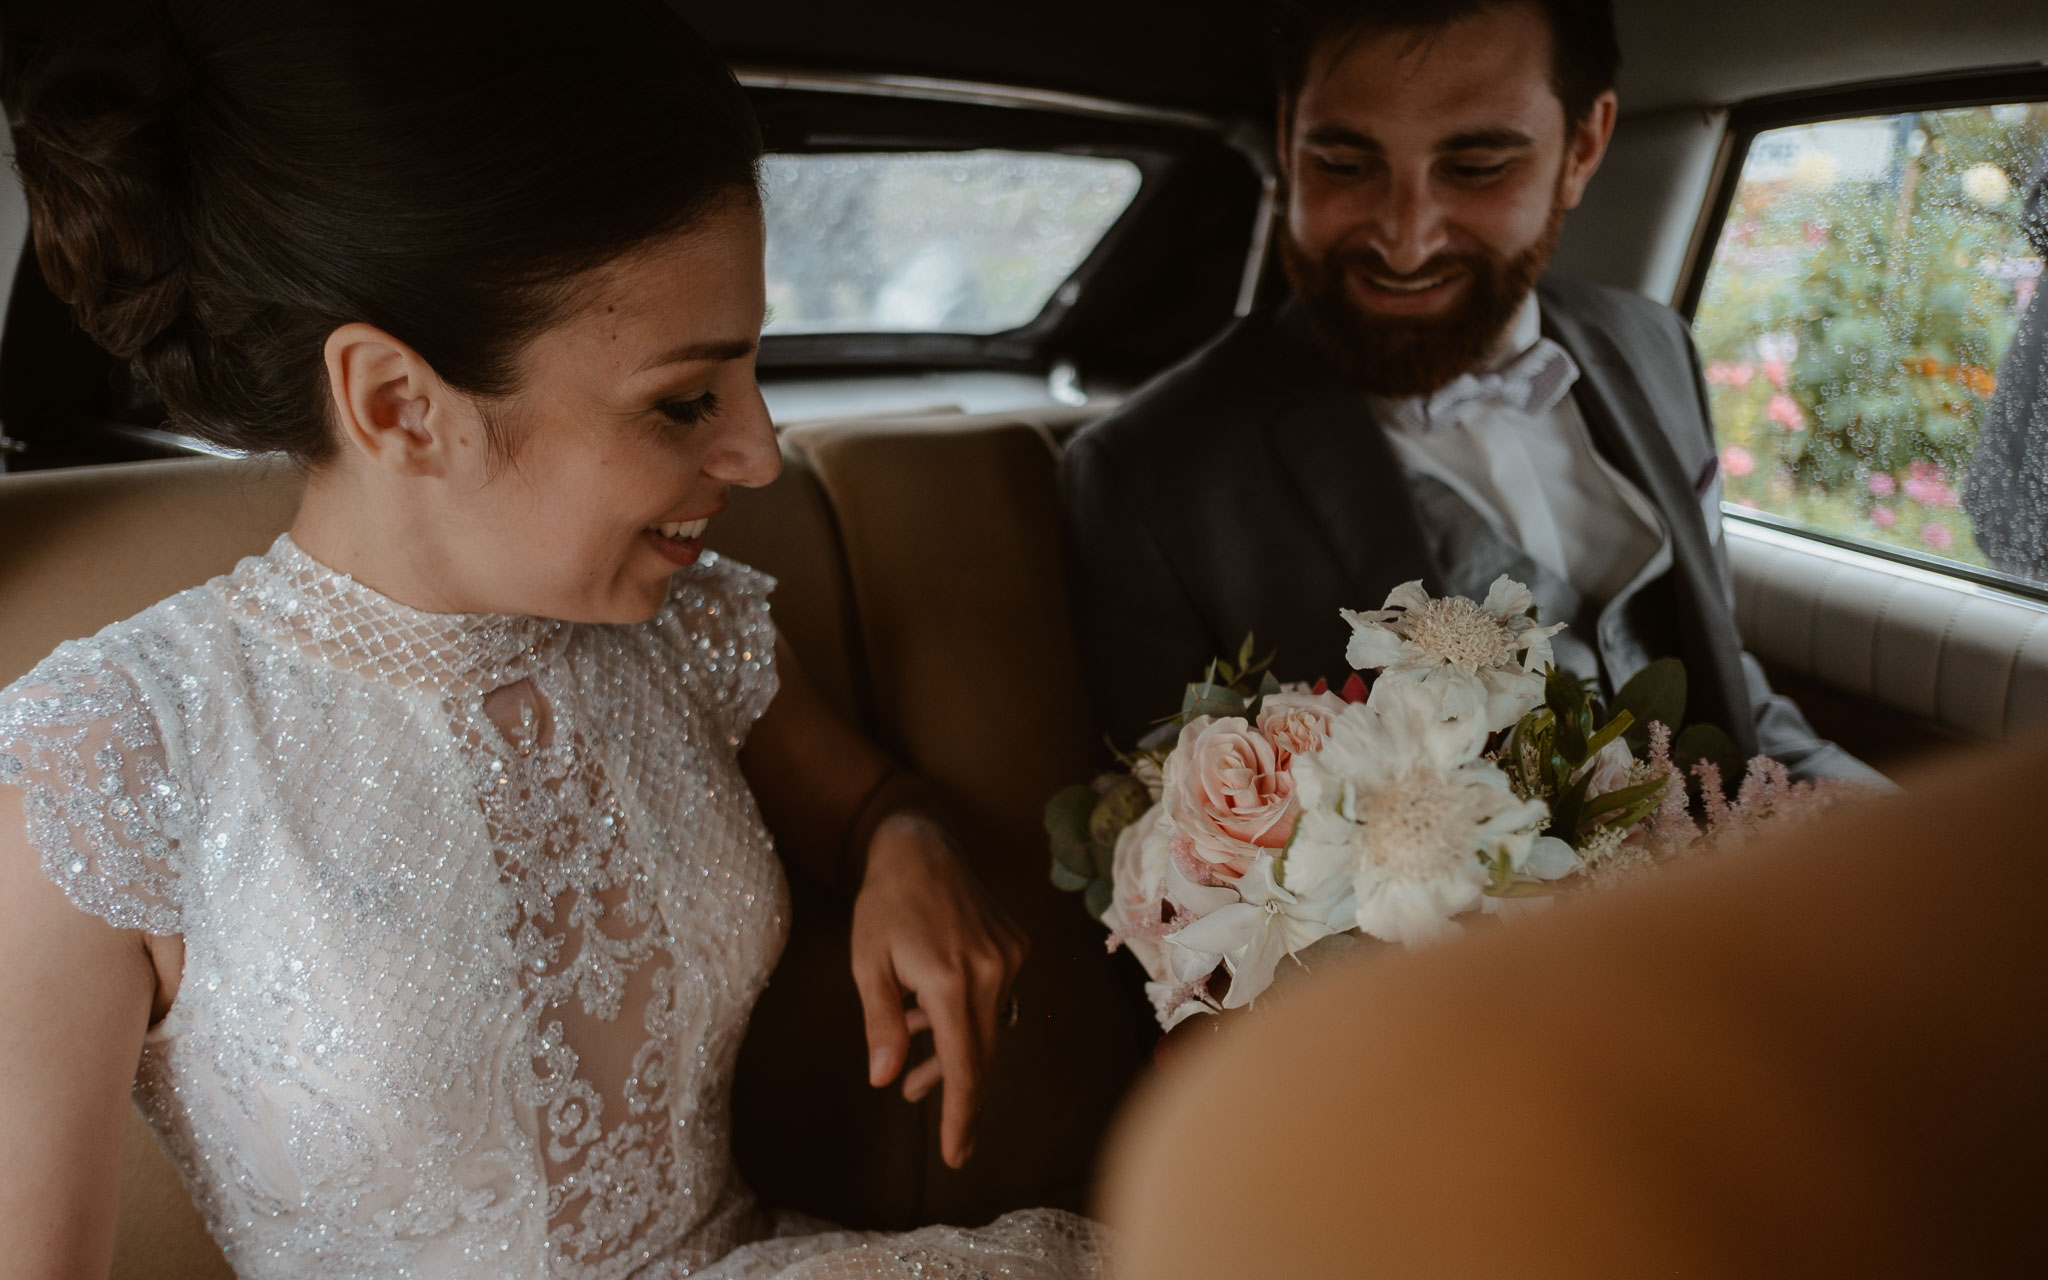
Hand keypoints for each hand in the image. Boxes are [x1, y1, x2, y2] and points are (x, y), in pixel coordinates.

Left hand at [849, 812, 1028, 1168]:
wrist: (920, 848)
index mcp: (951, 980)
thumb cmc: (884, 906)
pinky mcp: (1016, 948)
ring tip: (915, 1081)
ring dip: (957, 1058)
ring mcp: (1009, 958)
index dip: (962, 1114)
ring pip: (990, 1030)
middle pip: (985, 1055)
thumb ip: (881, 1023)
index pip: (965, 1064)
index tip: (958, 1156)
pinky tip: (930, 1022)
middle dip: (965, 1101)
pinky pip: (996, 1001)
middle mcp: (991, 972)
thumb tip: (885, 1079)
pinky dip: (967, 1021)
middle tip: (952, 1142)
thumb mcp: (867, 964)